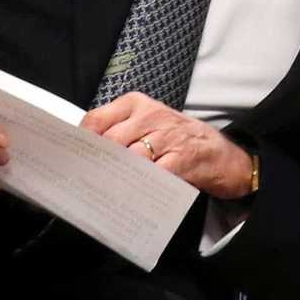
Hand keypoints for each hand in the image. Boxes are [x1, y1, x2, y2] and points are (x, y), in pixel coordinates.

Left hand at [80, 92, 252, 199]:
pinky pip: (154, 174)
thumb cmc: (182, 141)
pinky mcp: (183, 159)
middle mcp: (152, 116)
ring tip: (105, 191)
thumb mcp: (150, 125)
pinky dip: (140, 186)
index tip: (72, 159)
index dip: (81, 142)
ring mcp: (169, 137)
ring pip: (129, 158)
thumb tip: (85, 151)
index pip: (97, 119)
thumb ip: (120, 132)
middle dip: (97, 163)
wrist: (227, 156)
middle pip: (110, 141)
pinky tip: (132, 195)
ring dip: (116, 177)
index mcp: (138, 104)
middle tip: (85, 181)